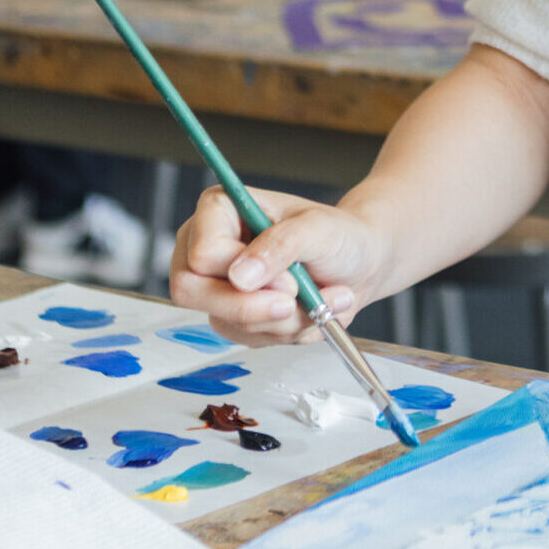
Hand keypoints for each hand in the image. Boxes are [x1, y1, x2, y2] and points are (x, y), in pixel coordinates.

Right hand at [169, 184, 390, 346]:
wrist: (357, 265)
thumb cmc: (338, 236)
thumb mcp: (319, 229)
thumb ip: (282, 244)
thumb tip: (240, 276)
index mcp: (219, 210)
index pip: (203, 254)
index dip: (242, 272)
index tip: (290, 277)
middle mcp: (205, 246)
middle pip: (191, 292)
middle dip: (251, 307)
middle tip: (295, 302)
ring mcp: (214, 284)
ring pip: (226, 321)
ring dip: (281, 321)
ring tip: (318, 299)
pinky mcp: (229, 315)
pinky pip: (243, 338)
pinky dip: (284, 332)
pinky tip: (307, 311)